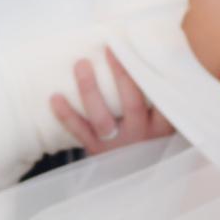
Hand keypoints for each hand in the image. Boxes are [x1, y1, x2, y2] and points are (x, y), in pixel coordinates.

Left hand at [48, 50, 174, 154]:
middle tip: (110, 47)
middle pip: (133, 103)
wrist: (136, 172)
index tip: (146, 50)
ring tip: (81, 64)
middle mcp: (142, 135)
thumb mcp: (164, 119)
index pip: (164, 98)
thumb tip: (160, 48)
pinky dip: (66, 115)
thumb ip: (162, 94)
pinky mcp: (98, 151)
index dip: (156, 75)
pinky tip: (55, 97)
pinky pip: (80, 132)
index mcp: (162, 125)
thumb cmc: (151, 134)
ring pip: (103, 118)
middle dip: (121, 74)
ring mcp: (119, 144)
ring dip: (89, 90)